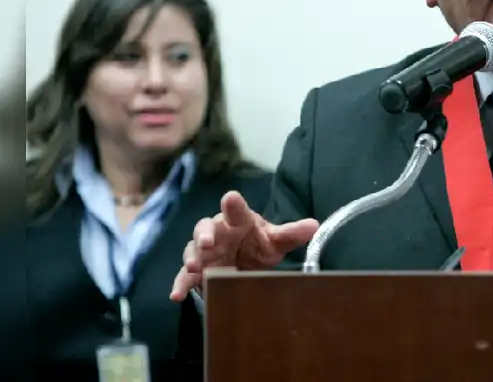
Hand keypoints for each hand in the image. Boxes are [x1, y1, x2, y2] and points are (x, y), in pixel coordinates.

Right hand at [169, 191, 318, 301]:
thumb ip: (292, 233)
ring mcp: (205, 251)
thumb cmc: (259, 244)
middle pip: (206, 227)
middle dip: (205, 234)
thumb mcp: (277, 241)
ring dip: (192, 257)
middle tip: (207, 242)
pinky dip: (180, 284)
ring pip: (192, 250)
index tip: (230, 198)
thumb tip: (315, 225)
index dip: (233, 203)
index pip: (236, 210)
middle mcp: (218, 232)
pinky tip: (176, 295)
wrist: (247, 263)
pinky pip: (185, 276)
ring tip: (194, 267)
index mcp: (238, 220)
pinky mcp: (198, 271)